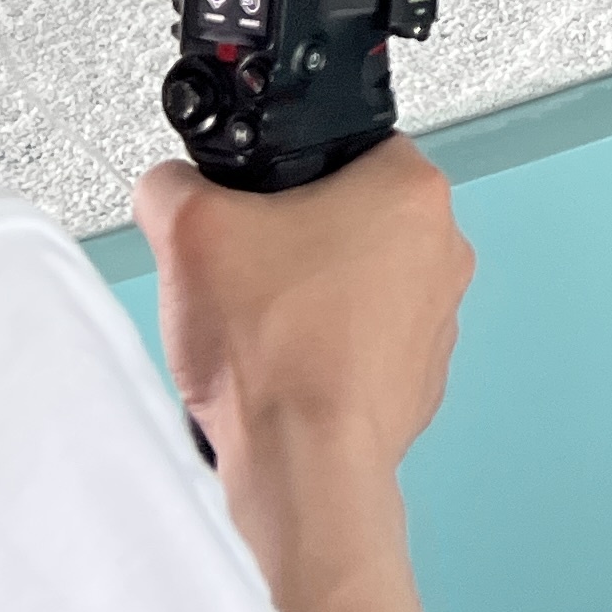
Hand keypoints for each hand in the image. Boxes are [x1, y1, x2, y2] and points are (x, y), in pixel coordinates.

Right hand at [137, 134, 472, 487]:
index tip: (252, 207)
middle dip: (286, 241)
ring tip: (259, 326)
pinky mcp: (419, 371)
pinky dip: (320, 349)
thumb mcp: (188, 232)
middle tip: (246, 272)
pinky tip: (280, 367)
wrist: (302, 466)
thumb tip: (169, 186)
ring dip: (303, 297)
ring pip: (350, 280)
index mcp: (411, 189)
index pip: (344, 146)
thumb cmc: (277, 358)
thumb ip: (170, 185)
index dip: (280, 177)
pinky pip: (359, 339)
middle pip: (344, 216)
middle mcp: (442, 247)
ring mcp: (436, 315)